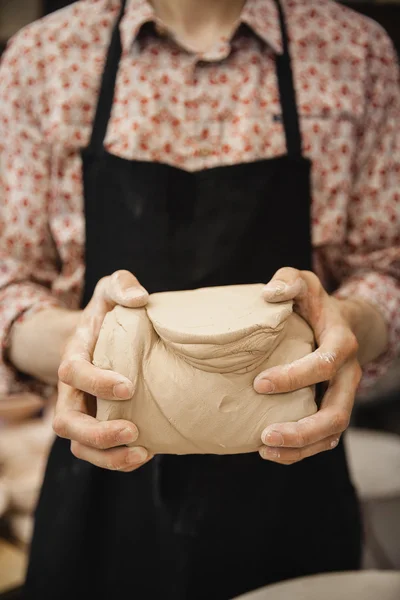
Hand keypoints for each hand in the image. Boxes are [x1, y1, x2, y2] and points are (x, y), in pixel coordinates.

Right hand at [53, 270, 152, 471]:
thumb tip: (141, 299)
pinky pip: (97, 451)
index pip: (73, 372)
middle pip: (66, 421)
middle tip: (132, 431)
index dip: (96, 383)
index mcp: (75, 354)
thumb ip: (122, 285)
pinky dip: (117, 459)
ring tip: (141, 455)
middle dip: (97, 432)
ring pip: (79, 444)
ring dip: (106, 456)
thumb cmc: (108, 313)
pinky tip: (146, 454)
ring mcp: (82, 409)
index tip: (129, 387)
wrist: (100, 336)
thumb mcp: (111, 289)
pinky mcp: (97, 423)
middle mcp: (71, 388)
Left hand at [254, 268, 361, 464]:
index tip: (258, 384)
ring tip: (264, 449)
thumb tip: (269, 294)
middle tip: (265, 435)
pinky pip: (324, 438)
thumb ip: (288, 281)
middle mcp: (348, 374)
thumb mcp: (303, 283)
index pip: (323, 365)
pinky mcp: (332, 407)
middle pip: (337, 412)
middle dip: (303, 429)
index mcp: (341, 343)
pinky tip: (270, 450)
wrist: (339, 322)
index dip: (293, 378)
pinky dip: (301, 450)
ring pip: (332, 432)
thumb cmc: (314, 303)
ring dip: (301, 447)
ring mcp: (343, 394)